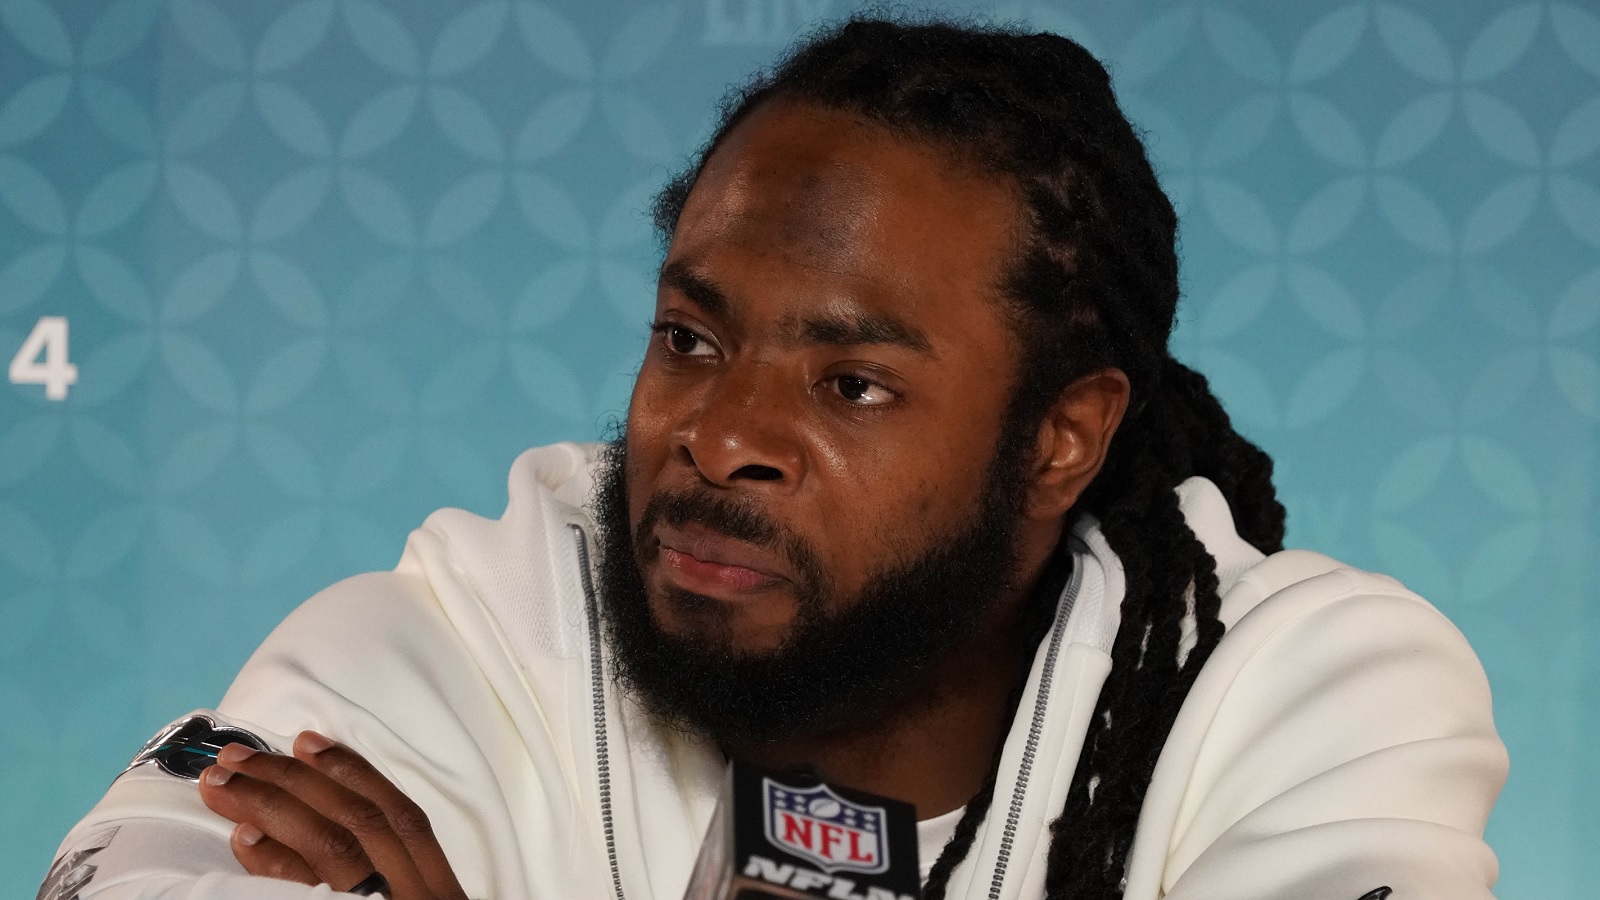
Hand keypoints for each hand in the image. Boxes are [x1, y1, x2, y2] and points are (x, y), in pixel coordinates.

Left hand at [197, 730, 468, 899]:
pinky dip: (276, 863)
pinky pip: (313, 898)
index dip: (355, 773)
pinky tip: (243, 841)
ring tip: (223, 786)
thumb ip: (386, 881)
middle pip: (359, 823)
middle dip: (294, 781)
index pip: (401, 816)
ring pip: (334, 848)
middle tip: (234, 757)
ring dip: (272, 808)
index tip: (306, 740)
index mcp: (439, 892)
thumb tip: (302, 837)